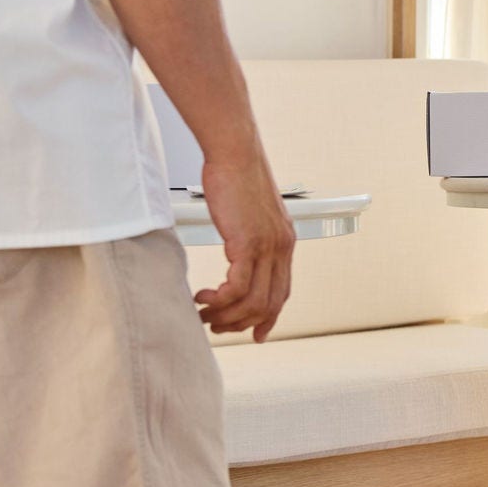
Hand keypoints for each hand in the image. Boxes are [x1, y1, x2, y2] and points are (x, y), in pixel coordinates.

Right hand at [193, 150, 295, 341]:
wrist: (234, 153)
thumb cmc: (236, 176)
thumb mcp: (250, 213)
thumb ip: (251, 236)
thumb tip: (239, 251)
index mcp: (284, 243)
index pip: (281, 292)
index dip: (268, 317)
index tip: (256, 333)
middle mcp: (282, 248)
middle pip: (269, 305)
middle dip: (241, 323)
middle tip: (217, 325)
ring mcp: (268, 248)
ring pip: (252, 302)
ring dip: (225, 316)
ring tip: (204, 314)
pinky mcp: (248, 244)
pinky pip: (236, 289)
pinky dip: (219, 300)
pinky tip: (203, 298)